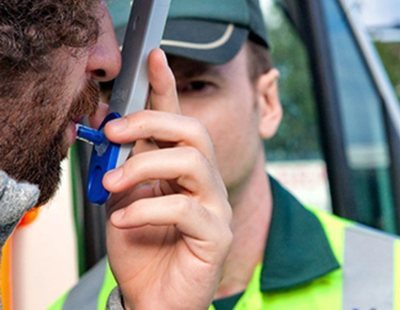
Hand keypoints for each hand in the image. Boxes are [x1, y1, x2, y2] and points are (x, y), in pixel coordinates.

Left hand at [103, 49, 232, 309]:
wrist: (151, 297)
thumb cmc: (141, 249)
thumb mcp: (122, 200)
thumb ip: (123, 167)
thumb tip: (111, 133)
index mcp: (182, 171)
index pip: (180, 121)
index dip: (168, 88)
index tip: (154, 59)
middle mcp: (206, 182)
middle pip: (193, 132)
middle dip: (151, 122)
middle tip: (115, 132)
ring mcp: (216, 207)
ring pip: (193, 162)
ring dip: (143, 166)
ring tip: (112, 186)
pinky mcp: (217, 234)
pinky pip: (185, 208)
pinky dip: (146, 209)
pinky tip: (124, 221)